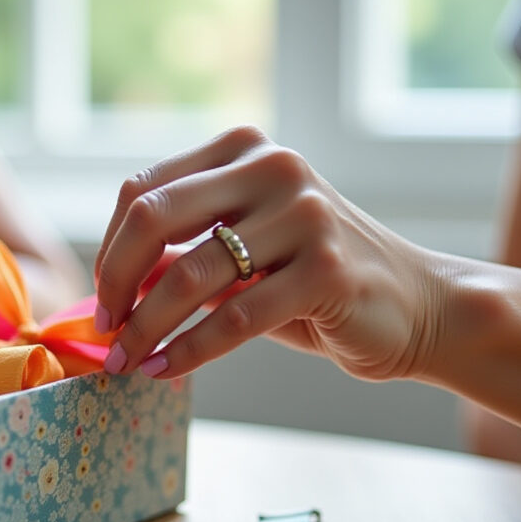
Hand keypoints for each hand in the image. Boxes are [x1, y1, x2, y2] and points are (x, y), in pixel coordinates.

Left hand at [93, 126, 446, 381]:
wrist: (417, 306)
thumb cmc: (314, 281)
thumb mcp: (243, 254)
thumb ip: (183, 254)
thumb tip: (108, 286)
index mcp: (245, 151)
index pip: (143, 189)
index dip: (109, 248)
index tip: (103, 297)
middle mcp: (273, 168)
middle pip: (152, 217)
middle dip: (116, 281)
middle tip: (106, 329)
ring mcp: (304, 215)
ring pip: (189, 276)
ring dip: (145, 327)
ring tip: (126, 361)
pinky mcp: (326, 271)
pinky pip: (233, 319)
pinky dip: (188, 351)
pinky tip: (165, 370)